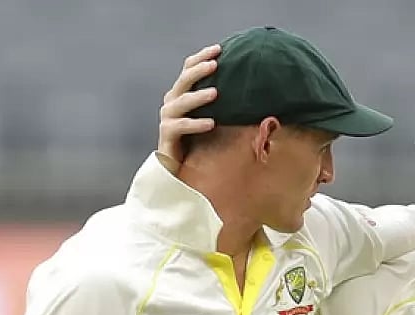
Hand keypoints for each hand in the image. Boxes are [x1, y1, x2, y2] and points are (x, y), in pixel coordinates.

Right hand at [157, 44, 221, 165]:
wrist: (178, 166)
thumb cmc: (197, 139)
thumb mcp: (210, 115)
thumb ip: (220, 102)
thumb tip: (247, 88)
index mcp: (181, 93)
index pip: (188, 69)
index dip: (201, 57)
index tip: (219, 49)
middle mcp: (172, 102)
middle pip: (183, 80)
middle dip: (199, 70)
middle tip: (215, 64)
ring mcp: (167, 117)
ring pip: (181, 102)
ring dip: (198, 96)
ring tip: (215, 93)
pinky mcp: (167, 134)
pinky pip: (181, 126)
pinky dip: (195, 124)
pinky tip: (211, 123)